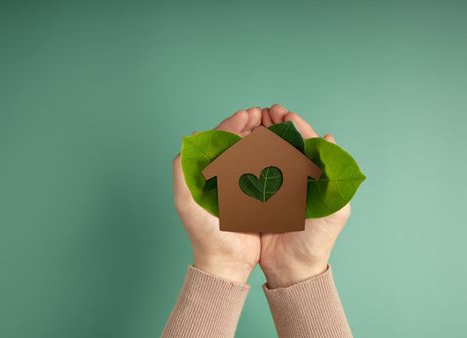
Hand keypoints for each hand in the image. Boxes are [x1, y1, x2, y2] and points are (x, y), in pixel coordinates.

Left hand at [172, 107, 263, 282]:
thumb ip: (182, 171)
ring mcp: (241, 185)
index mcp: (206, 173)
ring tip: (276, 125)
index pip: (219, 140)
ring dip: (264, 137)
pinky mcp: (257, 196)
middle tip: (266, 114)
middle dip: (251, 125)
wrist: (226, 263)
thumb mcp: (187, 202)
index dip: (232, 124)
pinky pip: (266, 171)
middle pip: (238, 142)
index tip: (248, 114)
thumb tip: (191, 138)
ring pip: (253, 153)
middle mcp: (223, 176)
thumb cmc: (204, 234)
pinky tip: (284, 149)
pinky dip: (274, 156)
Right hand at [259, 104, 350, 287]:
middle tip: (264, 112)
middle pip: (283, 144)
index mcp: (313, 177)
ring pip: (265, 153)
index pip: (305, 143)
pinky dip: (244, 155)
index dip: (295, 125)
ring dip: (258, 135)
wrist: (293, 268)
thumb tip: (330, 138)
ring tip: (250, 121)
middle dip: (274, 125)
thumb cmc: (317, 240)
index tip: (283, 112)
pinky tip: (238, 144)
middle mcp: (293, 179)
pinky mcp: (256, 198)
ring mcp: (274, 187)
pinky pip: (249, 171)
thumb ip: (334, 176)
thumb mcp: (334, 209)